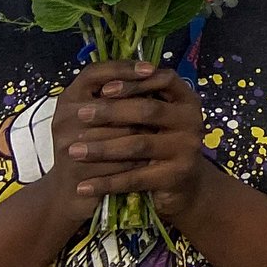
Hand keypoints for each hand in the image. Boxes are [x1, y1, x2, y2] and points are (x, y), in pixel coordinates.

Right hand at [18, 60, 149, 241]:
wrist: (70, 194)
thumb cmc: (91, 148)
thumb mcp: (98, 118)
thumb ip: (117, 96)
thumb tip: (155, 72)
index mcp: (68, 99)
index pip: (93, 72)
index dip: (123, 68)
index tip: (150, 68)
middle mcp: (63, 118)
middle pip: (112, 103)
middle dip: (141, 106)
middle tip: (166, 106)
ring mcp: (67, 145)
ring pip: (120, 134)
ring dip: (145, 136)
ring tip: (164, 134)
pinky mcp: (77, 171)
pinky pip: (119, 163)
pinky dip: (138, 162)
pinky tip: (152, 161)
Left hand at [63, 64, 217, 221]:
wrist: (184, 187)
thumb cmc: (161, 144)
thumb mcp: (156, 119)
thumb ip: (139, 100)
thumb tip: (100, 87)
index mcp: (187, 100)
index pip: (165, 79)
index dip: (135, 82)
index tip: (104, 88)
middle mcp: (193, 120)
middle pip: (149, 110)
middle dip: (111, 111)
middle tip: (79, 114)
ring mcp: (187, 149)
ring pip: (138, 144)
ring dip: (102, 148)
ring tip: (74, 151)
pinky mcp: (176, 176)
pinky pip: (134, 178)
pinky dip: (106, 183)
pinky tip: (83, 186)